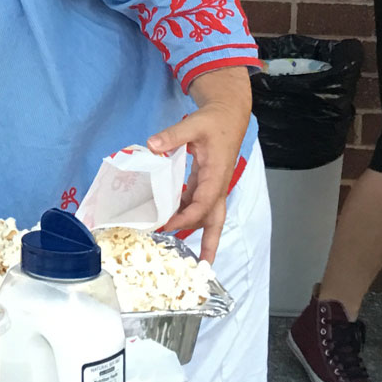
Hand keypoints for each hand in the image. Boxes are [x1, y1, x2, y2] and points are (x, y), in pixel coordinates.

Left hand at [148, 77, 250, 264]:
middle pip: (215, 220)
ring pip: (208, 215)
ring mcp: (213, 185)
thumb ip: (173, 135)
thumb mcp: (193, 123)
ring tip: (184, 252)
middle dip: (211, 244)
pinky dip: (189, 216)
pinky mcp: (207, 181)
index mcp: (216, 174)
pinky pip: (199, 204)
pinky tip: (173, 221)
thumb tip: (152, 145)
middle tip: (202, 267)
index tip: (165, 225)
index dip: (185, 218)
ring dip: (198, 233)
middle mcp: (217, 185)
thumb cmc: (214, 120)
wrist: (229, 114)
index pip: (203, 204)